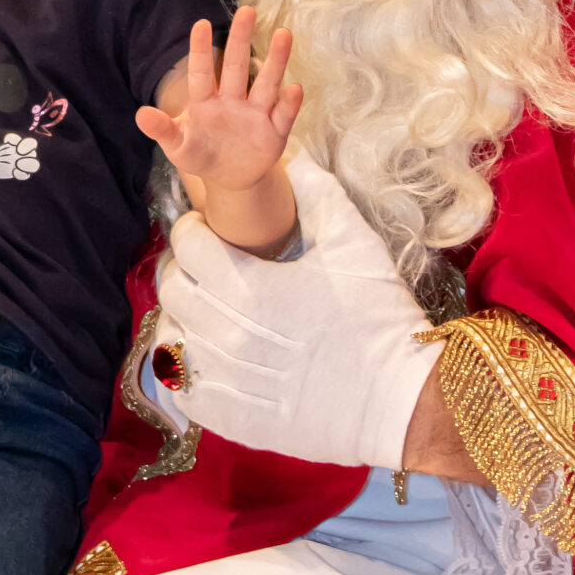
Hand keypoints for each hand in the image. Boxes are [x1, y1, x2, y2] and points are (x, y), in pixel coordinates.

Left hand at [137, 9, 301, 190]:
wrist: (229, 179)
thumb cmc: (199, 153)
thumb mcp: (178, 145)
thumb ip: (162, 130)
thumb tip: (139, 115)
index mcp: (205, 102)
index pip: (202, 72)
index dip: (200, 49)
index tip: (201, 24)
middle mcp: (232, 101)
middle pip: (238, 67)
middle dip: (241, 40)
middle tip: (248, 10)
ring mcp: (255, 114)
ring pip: (266, 83)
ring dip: (275, 60)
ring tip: (283, 34)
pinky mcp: (274, 133)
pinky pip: (283, 115)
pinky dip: (290, 103)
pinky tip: (295, 88)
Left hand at [156, 148, 439, 466]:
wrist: (402, 402)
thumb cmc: (379, 318)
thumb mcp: (354, 244)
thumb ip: (317, 193)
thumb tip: (292, 154)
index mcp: (252, 287)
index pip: (189, 246)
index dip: (195, 230)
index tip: (210, 232)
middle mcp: (230, 335)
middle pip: (173, 289)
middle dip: (186, 269)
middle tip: (210, 270)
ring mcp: (227, 382)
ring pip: (172, 337)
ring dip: (185, 317)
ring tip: (211, 313)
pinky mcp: (232, 420)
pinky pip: (182, 388)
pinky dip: (185, 369)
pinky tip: (207, 357)